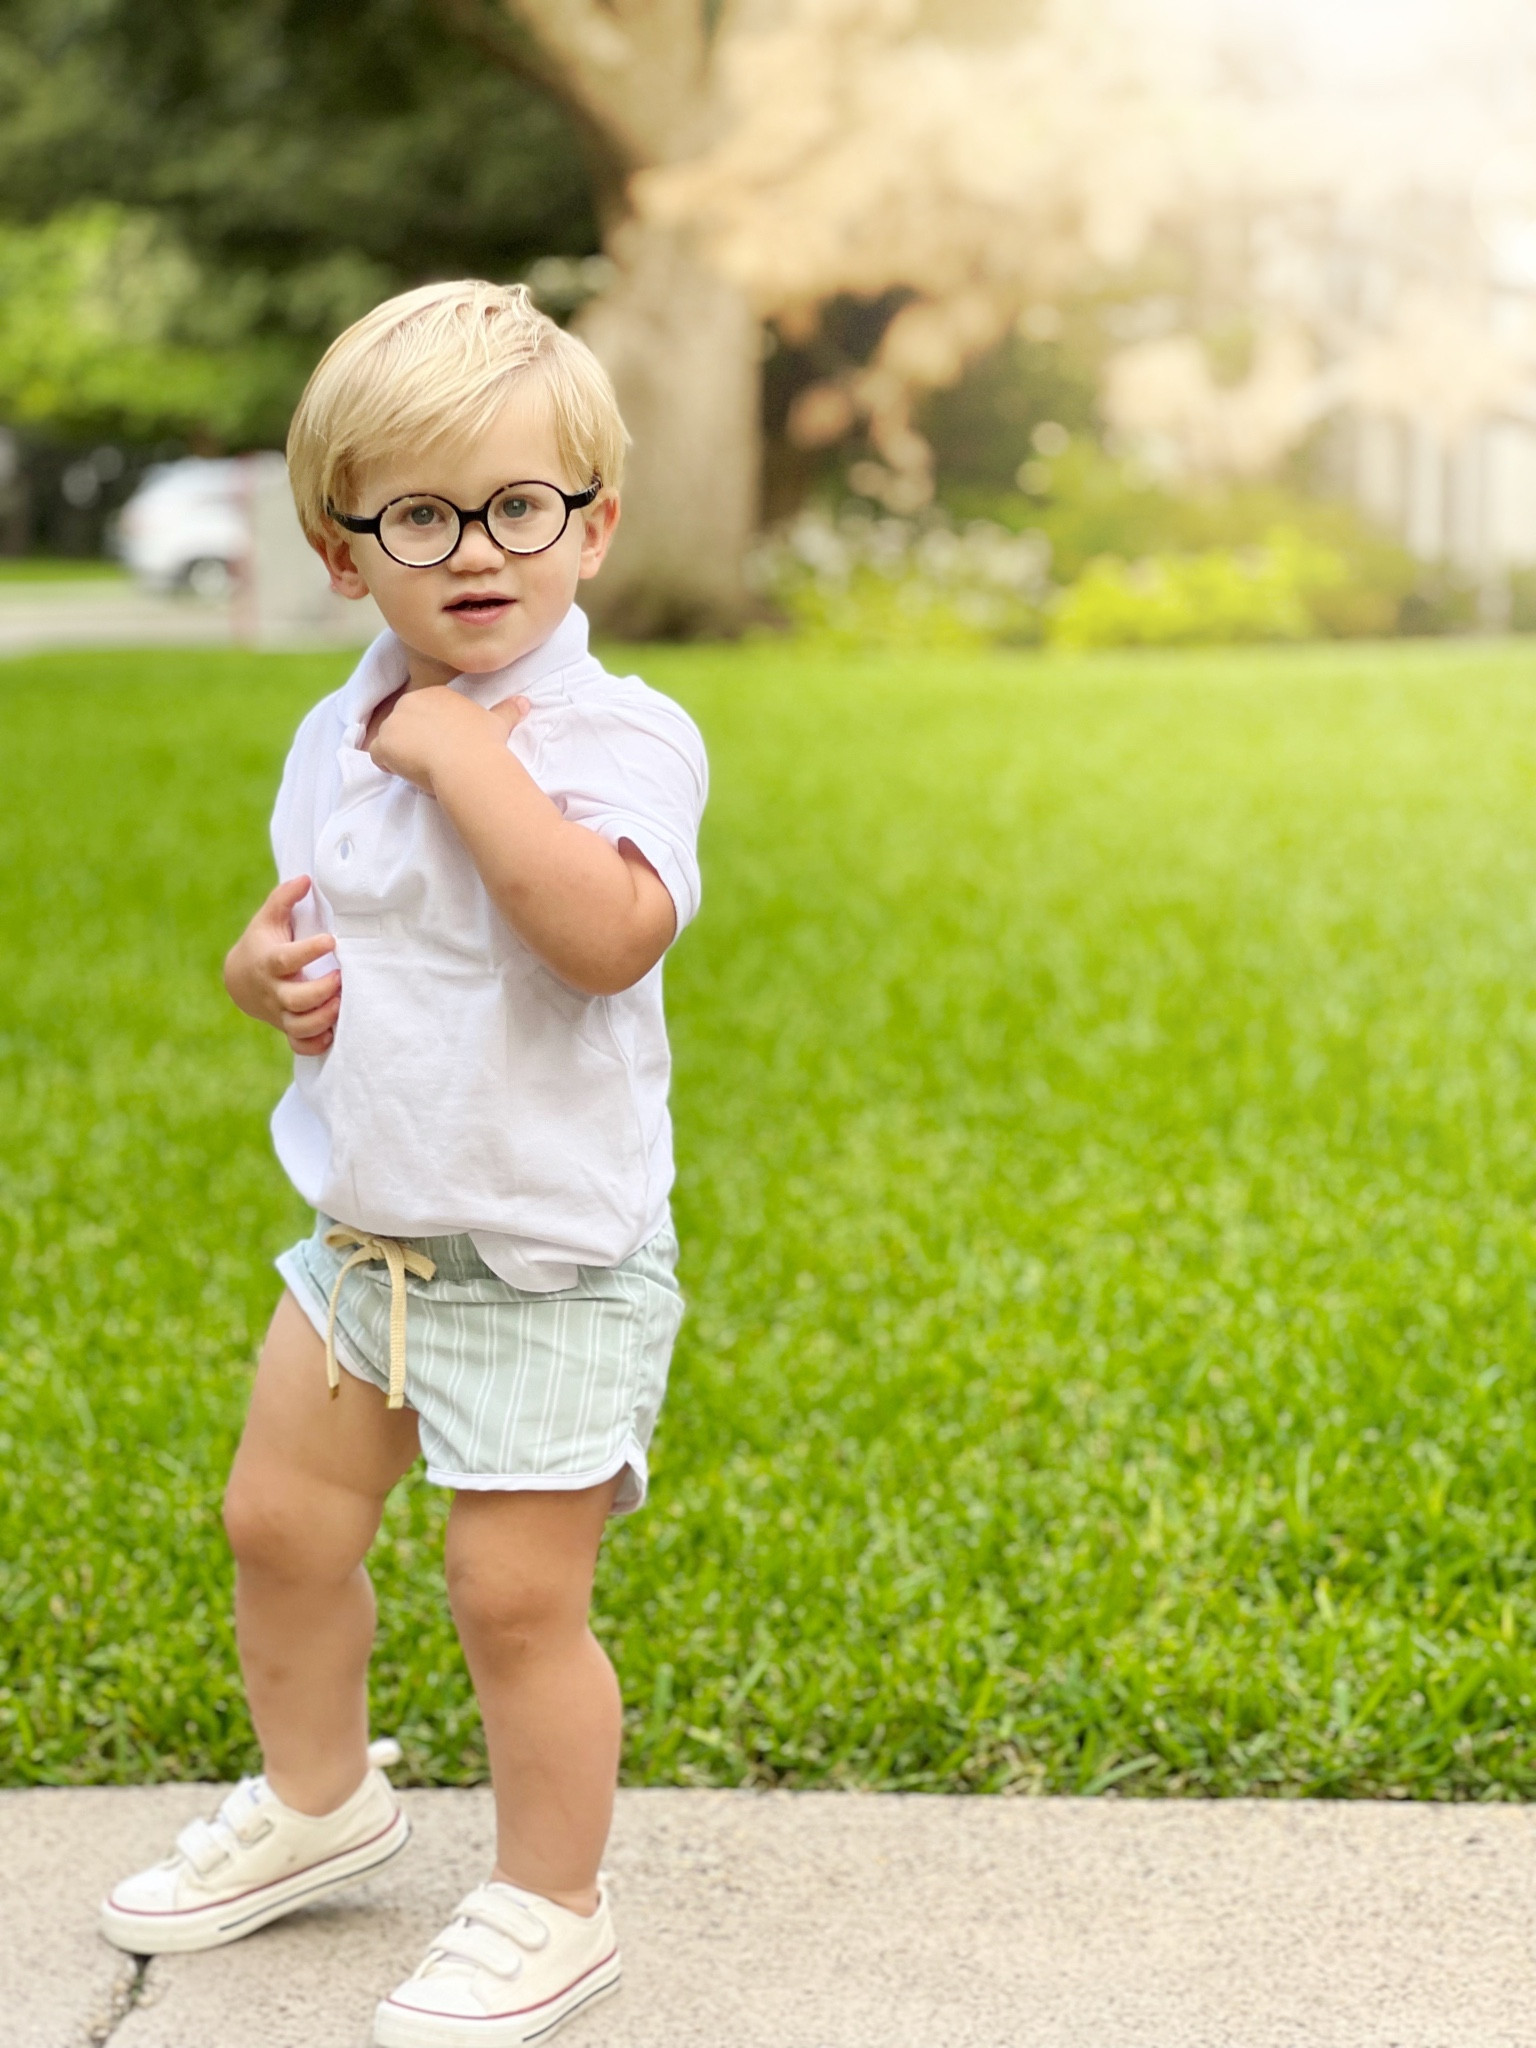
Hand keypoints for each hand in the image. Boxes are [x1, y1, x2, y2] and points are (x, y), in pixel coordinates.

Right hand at [223, 875, 340, 1056]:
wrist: (240, 979)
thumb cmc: (262, 943)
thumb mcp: (268, 919)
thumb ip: (284, 898)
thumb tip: (306, 879)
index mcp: (269, 961)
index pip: (286, 959)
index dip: (308, 952)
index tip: (330, 940)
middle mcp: (274, 990)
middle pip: (295, 999)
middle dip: (320, 992)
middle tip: (340, 977)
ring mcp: (280, 1012)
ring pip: (299, 1025)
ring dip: (322, 1019)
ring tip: (341, 1003)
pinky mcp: (287, 1027)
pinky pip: (300, 1045)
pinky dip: (315, 1044)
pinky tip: (333, 1032)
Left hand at [367, 687, 529, 792]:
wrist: (468, 764)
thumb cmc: (484, 742)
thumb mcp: (498, 723)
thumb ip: (507, 710)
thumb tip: (525, 703)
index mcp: (435, 695)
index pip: (421, 712)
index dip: (429, 733)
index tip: (442, 748)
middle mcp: (410, 702)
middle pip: (402, 724)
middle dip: (412, 741)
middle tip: (432, 761)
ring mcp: (394, 722)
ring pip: (389, 740)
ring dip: (399, 754)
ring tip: (421, 769)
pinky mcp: (384, 744)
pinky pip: (377, 756)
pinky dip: (388, 766)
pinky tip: (407, 773)